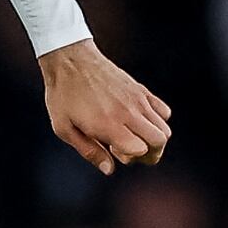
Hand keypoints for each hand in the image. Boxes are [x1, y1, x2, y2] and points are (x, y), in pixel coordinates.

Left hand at [41, 40, 170, 174]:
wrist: (69, 58)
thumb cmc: (62, 95)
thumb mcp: (64, 128)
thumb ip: (89, 151)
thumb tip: (110, 169)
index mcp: (108, 123)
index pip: (140, 149)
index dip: (131, 157)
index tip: (115, 151)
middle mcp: (128, 111)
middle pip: (160, 140)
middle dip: (150, 154)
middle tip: (129, 151)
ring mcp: (136, 99)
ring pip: (165, 128)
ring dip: (153, 140)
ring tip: (132, 136)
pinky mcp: (139, 89)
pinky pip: (163, 110)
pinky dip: (158, 122)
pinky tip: (138, 121)